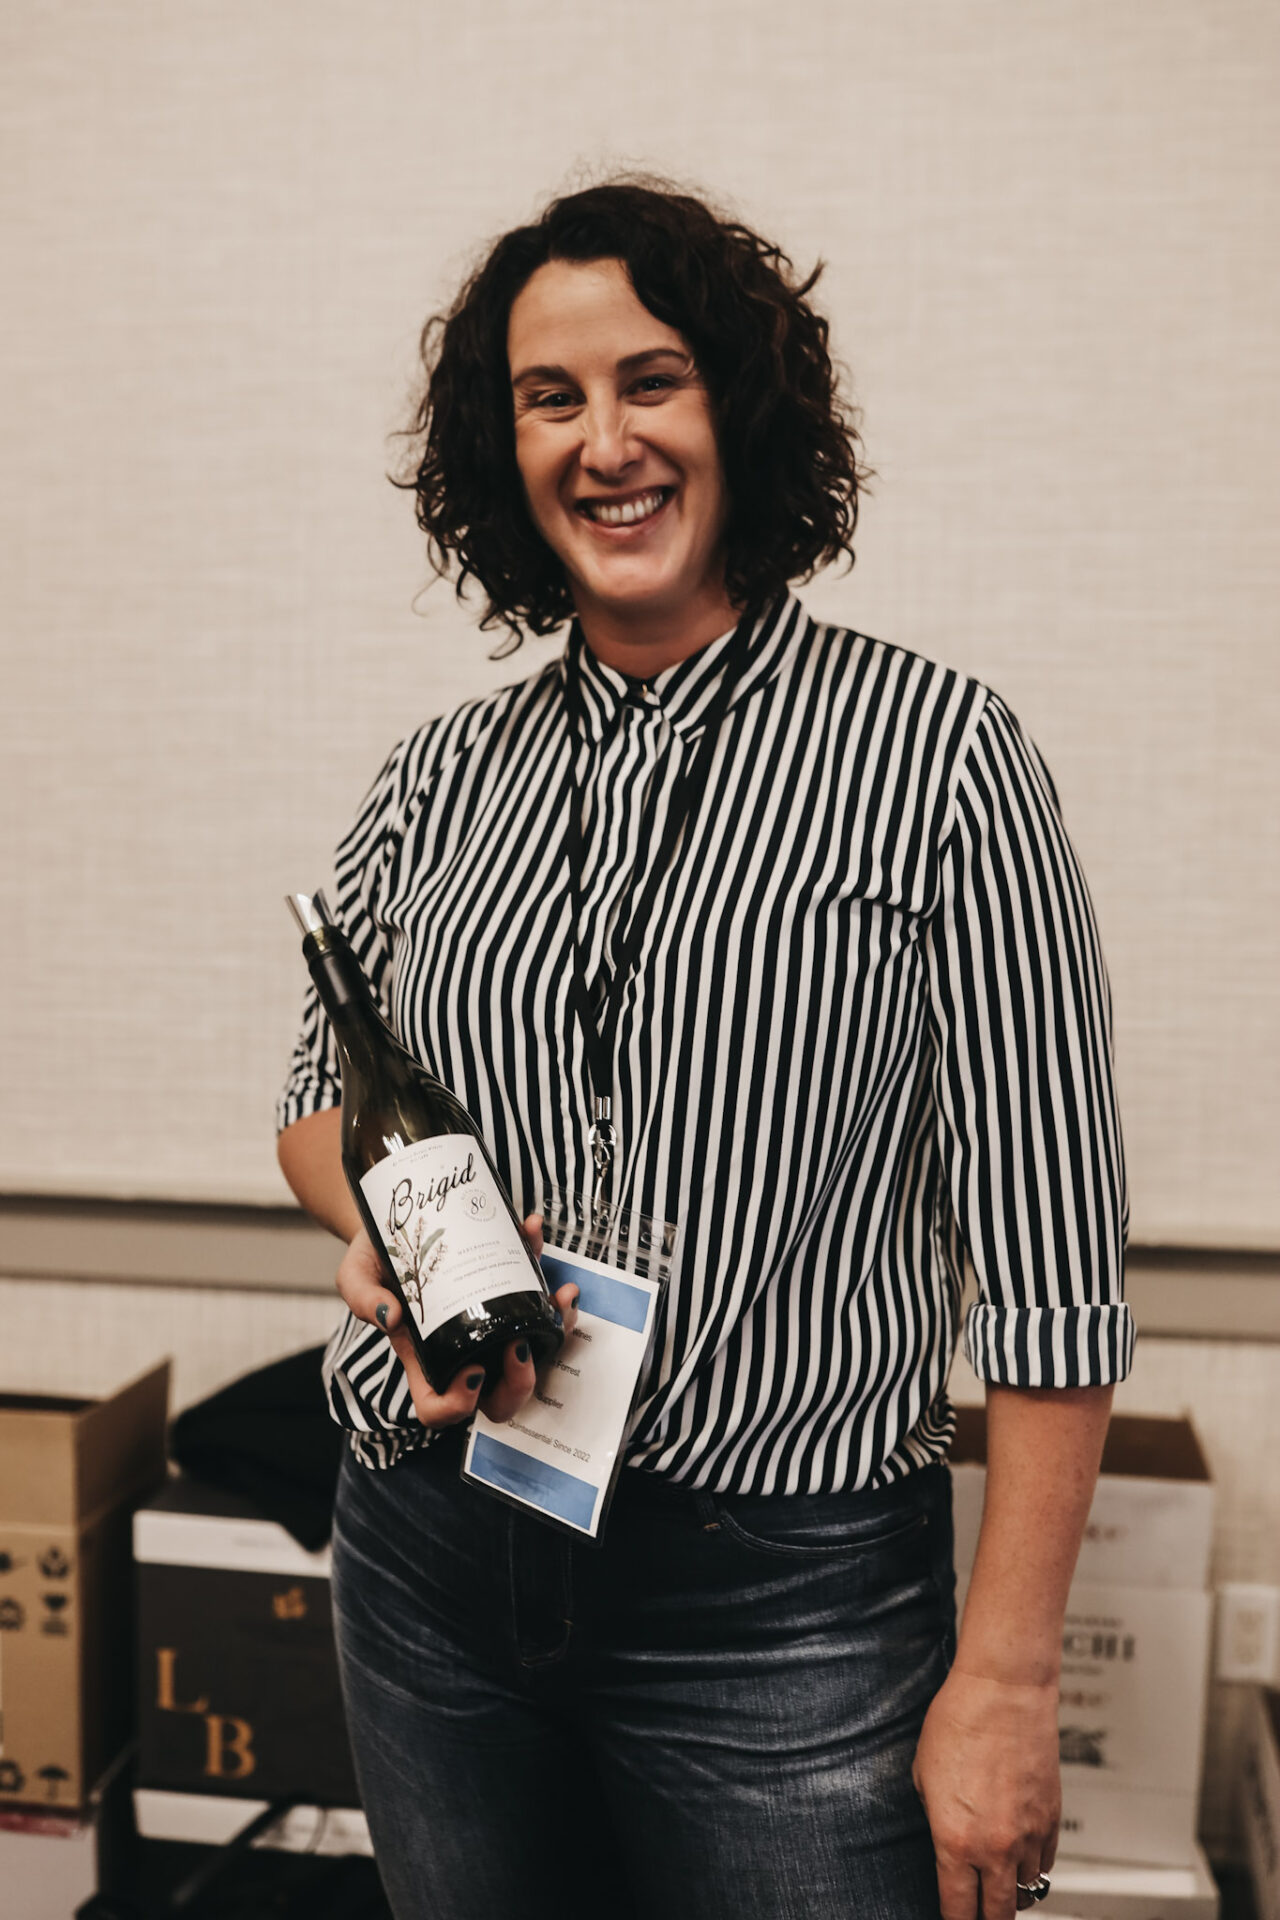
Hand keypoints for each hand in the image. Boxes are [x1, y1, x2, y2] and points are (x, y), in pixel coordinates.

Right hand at [334, 1214, 578, 1429]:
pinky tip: (535, 1234)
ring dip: (557, 1328)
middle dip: (521, 1382)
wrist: (398, 1220)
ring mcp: (491, 1325)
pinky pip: (539, 1297)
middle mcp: (462, 1348)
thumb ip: (363, 1296)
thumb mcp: (356, 1273)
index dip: (458, 1404)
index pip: (438, 1407)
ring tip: (560, 1295)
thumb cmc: (375, 1258)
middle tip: (519, 1344)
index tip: (472, 1371)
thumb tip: (390, 1316)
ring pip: (534, 1351)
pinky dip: (546, 1267)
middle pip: (498, 1396)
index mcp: (423, 1356)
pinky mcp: (510, 1292)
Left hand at [911, 1664, 1059, 1918]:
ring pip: (1026, 1891)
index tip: (952, 1919)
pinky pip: (1046, 1863)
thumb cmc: (958, 1722)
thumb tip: (944, 1839)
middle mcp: (995, 1848)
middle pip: (998, 1915)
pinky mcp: (1052, 1819)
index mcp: (955, 1842)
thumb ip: (934, 1817)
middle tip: (977, 1913)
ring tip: (999, 1884)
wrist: (1004, 1691)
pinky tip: (1021, 1858)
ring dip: (1012, 1892)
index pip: (957, 1910)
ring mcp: (1029, 1837)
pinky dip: (1033, 1867)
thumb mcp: (923, 1775)